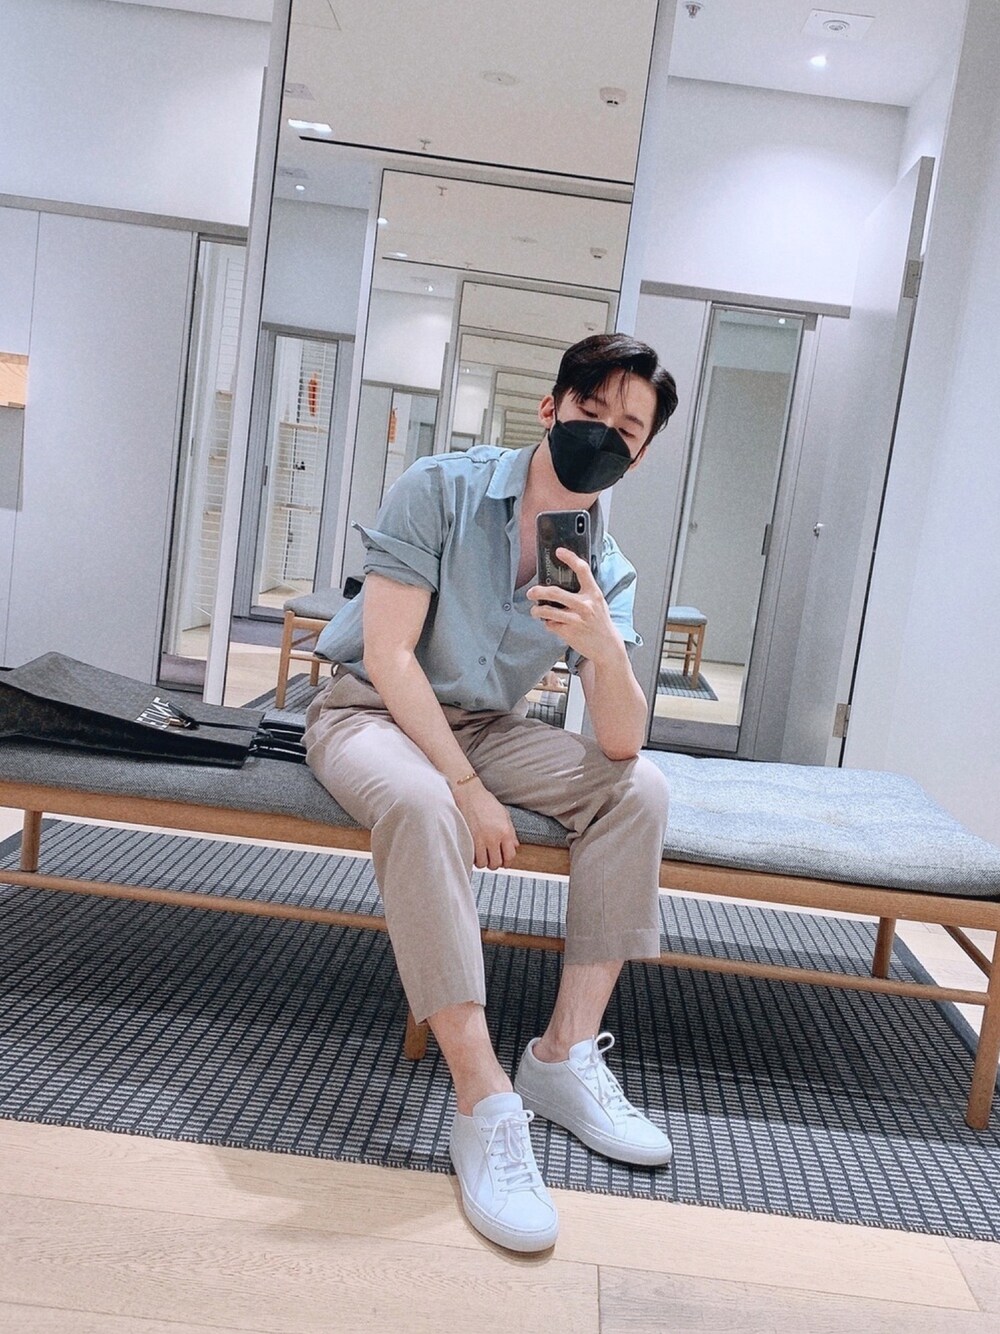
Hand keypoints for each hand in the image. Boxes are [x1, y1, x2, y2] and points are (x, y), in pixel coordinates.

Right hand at [452, 778, 519, 869]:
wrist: (468, 794)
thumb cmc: (486, 802)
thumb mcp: (504, 815)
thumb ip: (511, 832)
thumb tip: (515, 846)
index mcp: (505, 831)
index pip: (510, 856)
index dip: (507, 862)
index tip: (503, 862)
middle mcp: (493, 838)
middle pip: (496, 863)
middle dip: (494, 863)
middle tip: (491, 858)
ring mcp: (480, 840)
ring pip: (483, 863)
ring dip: (482, 861)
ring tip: (481, 855)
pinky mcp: (467, 839)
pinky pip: (471, 857)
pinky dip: (473, 858)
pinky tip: (473, 851)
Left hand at [526, 547, 621, 664]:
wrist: (607, 646)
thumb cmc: (600, 623)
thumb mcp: (598, 603)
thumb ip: (584, 592)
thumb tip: (564, 580)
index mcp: (594, 594)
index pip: (582, 570)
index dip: (570, 558)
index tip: (559, 552)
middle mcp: (585, 605)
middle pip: (555, 593)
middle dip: (538, 592)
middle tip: (532, 592)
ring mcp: (576, 620)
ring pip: (548, 611)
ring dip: (537, 611)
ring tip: (536, 610)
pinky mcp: (569, 632)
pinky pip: (550, 625)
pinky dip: (548, 624)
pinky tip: (552, 624)